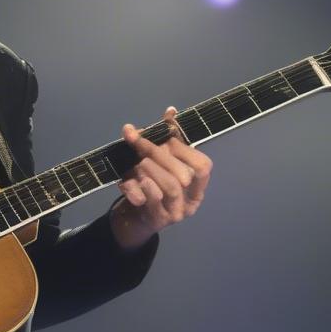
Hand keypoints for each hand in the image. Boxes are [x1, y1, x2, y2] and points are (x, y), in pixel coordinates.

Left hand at [109, 107, 212, 250]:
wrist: (134, 218)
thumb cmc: (151, 186)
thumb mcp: (160, 163)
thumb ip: (168, 140)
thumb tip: (170, 111)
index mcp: (197, 186)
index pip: (203, 165)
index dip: (183, 147)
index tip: (163, 134)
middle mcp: (191, 202)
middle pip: (183, 175)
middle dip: (158, 154)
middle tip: (136, 141)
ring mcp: (175, 213)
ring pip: (170, 187)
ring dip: (150, 169)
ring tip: (135, 162)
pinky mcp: (157, 220)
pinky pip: (151, 202)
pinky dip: (139, 187)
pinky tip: (127, 181)